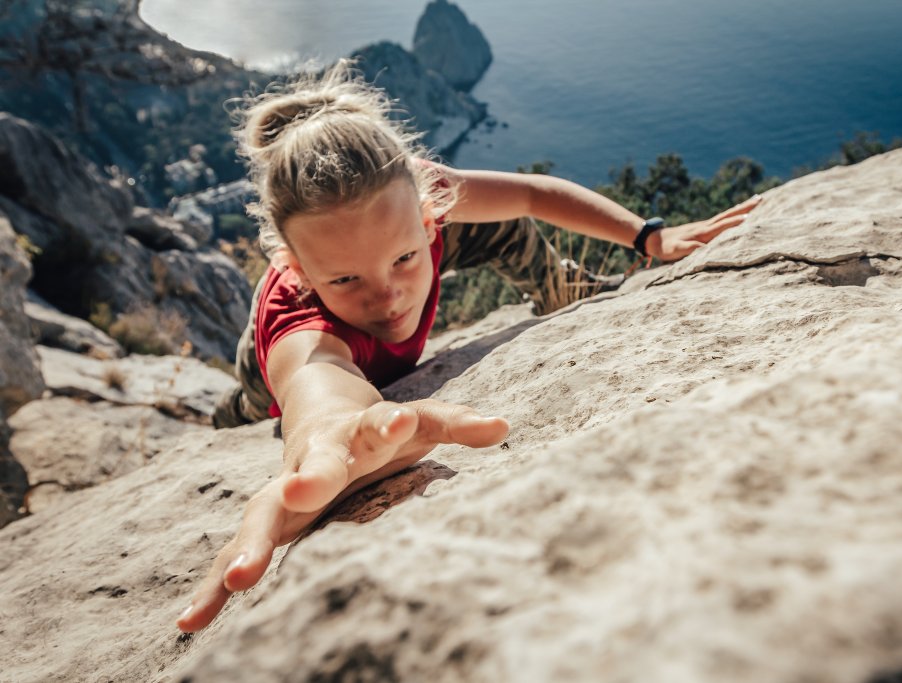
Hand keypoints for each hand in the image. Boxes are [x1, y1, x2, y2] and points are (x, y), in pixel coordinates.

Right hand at [176, 400, 508, 632]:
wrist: (319, 412)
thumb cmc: (381, 430)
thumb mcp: (421, 422)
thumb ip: (456, 424)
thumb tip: (505, 425)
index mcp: (362, 431)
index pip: (378, 423)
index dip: (389, 423)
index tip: (398, 422)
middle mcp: (319, 456)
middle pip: (312, 467)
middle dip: (308, 478)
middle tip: (300, 489)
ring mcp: (287, 490)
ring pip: (264, 514)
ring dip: (250, 544)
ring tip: (237, 580)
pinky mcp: (269, 522)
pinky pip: (236, 553)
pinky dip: (214, 586)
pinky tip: (191, 624)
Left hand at [648, 194, 762, 261]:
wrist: (655, 239)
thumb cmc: (666, 248)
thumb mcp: (676, 251)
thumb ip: (689, 249)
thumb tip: (705, 248)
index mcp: (702, 233)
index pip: (722, 226)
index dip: (734, 223)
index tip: (749, 218)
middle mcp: (706, 226)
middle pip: (729, 215)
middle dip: (745, 208)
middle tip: (761, 199)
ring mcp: (706, 225)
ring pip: (728, 214)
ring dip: (743, 207)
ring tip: (758, 199)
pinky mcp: (705, 228)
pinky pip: (723, 219)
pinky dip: (734, 213)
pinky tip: (740, 212)